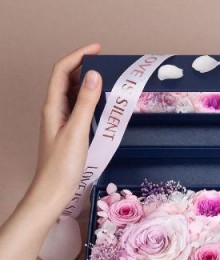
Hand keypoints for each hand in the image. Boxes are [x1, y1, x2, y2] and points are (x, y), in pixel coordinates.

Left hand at [27, 43, 102, 220]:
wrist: (54, 191)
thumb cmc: (62, 165)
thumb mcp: (77, 131)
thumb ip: (85, 103)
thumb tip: (94, 75)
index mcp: (53, 107)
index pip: (61, 71)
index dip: (78, 56)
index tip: (98, 49)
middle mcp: (55, 111)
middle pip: (66, 80)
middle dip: (84, 67)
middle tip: (107, 64)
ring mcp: (61, 122)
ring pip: (73, 94)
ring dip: (87, 84)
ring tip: (107, 81)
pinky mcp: (69, 132)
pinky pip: (79, 109)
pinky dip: (90, 101)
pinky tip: (102, 105)